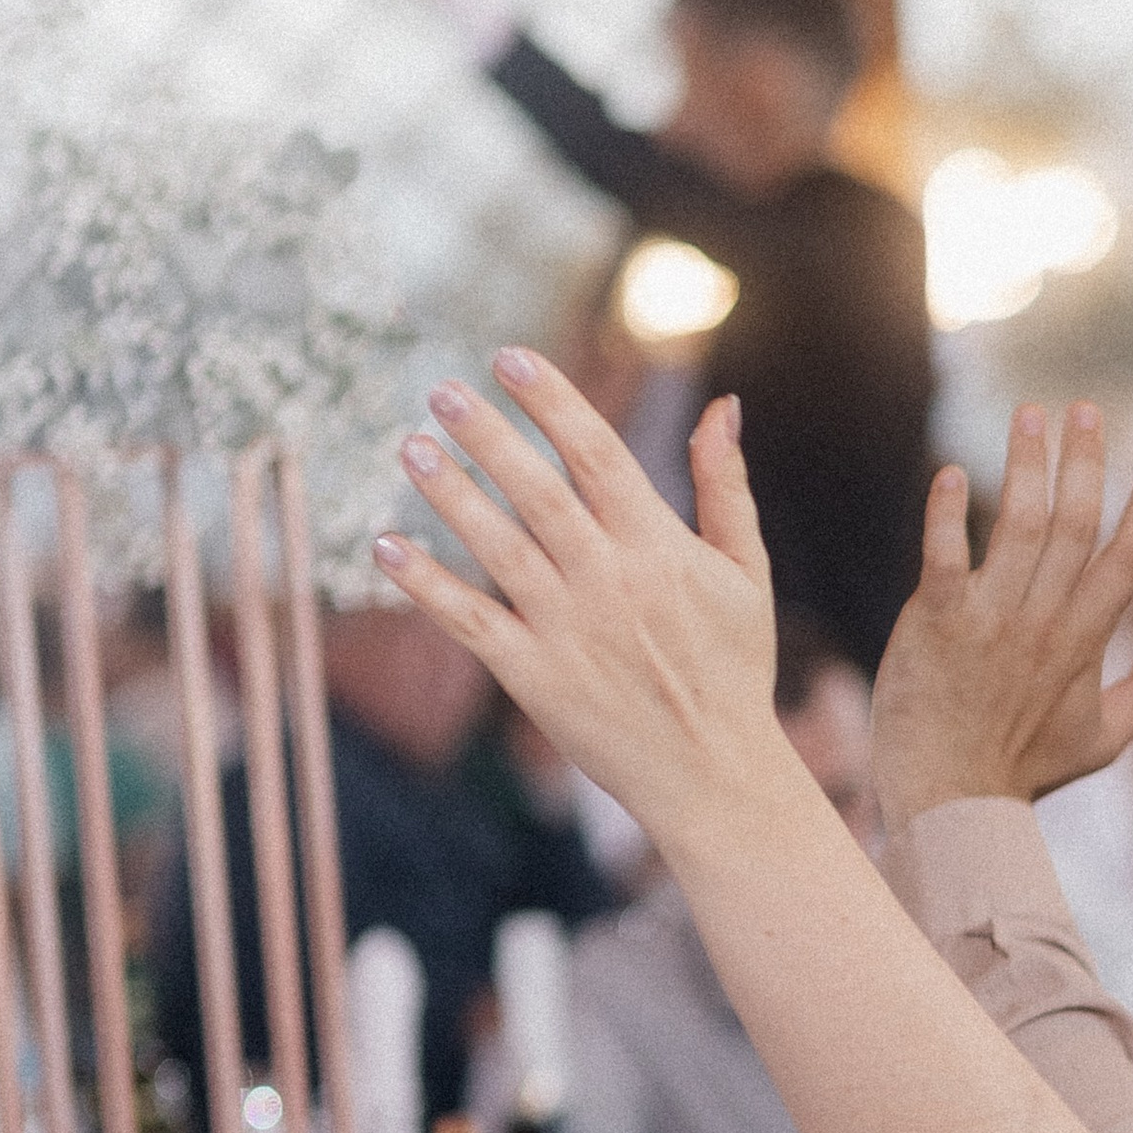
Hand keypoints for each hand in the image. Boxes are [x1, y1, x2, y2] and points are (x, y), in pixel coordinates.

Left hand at [371, 359, 785, 856]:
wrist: (715, 775)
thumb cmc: (734, 670)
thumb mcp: (747, 574)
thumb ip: (727, 487)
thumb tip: (722, 405)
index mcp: (660, 548)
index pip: (598, 454)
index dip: (553, 400)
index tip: (510, 358)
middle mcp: (610, 582)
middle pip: (538, 492)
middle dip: (488, 436)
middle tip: (443, 390)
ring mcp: (569, 631)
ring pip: (497, 548)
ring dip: (450, 495)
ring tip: (410, 448)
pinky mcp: (535, 678)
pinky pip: (470, 622)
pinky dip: (426, 586)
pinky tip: (386, 547)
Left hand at [870, 403, 1132, 830]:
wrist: (949, 801)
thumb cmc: (1023, 770)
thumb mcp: (1103, 742)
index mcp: (1086, 640)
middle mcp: (1043, 621)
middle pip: (1077, 525)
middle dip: (1086, 460)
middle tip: (1086, 409)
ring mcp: (989, 619)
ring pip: (1019, 527)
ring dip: (1026, 465)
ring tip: (1031, 415)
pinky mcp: (935, 622)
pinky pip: (944, 556)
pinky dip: (948, 513)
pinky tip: (953, 474)